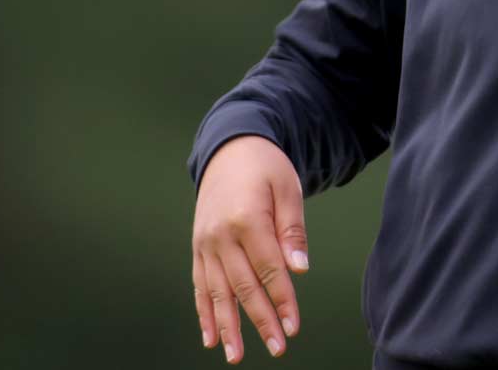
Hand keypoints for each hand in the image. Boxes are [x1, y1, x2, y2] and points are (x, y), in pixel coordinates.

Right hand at [192, 135, 309, 361]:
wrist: (230, 148)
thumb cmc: (266, 168)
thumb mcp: (288, 189)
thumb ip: (292, 231)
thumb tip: (299, 270)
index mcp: (247, 219)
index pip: (269, 269)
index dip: (282, 300)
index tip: (293, 326)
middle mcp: (221, 235)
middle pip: (243, 286)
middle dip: (261, 320)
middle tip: (277, 348)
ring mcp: (205, 243)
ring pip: (217, 292)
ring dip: (228, 327)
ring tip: (236, 355)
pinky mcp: (198, 248)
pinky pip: (200, 285)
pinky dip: (204, 312)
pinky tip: (211, 337)